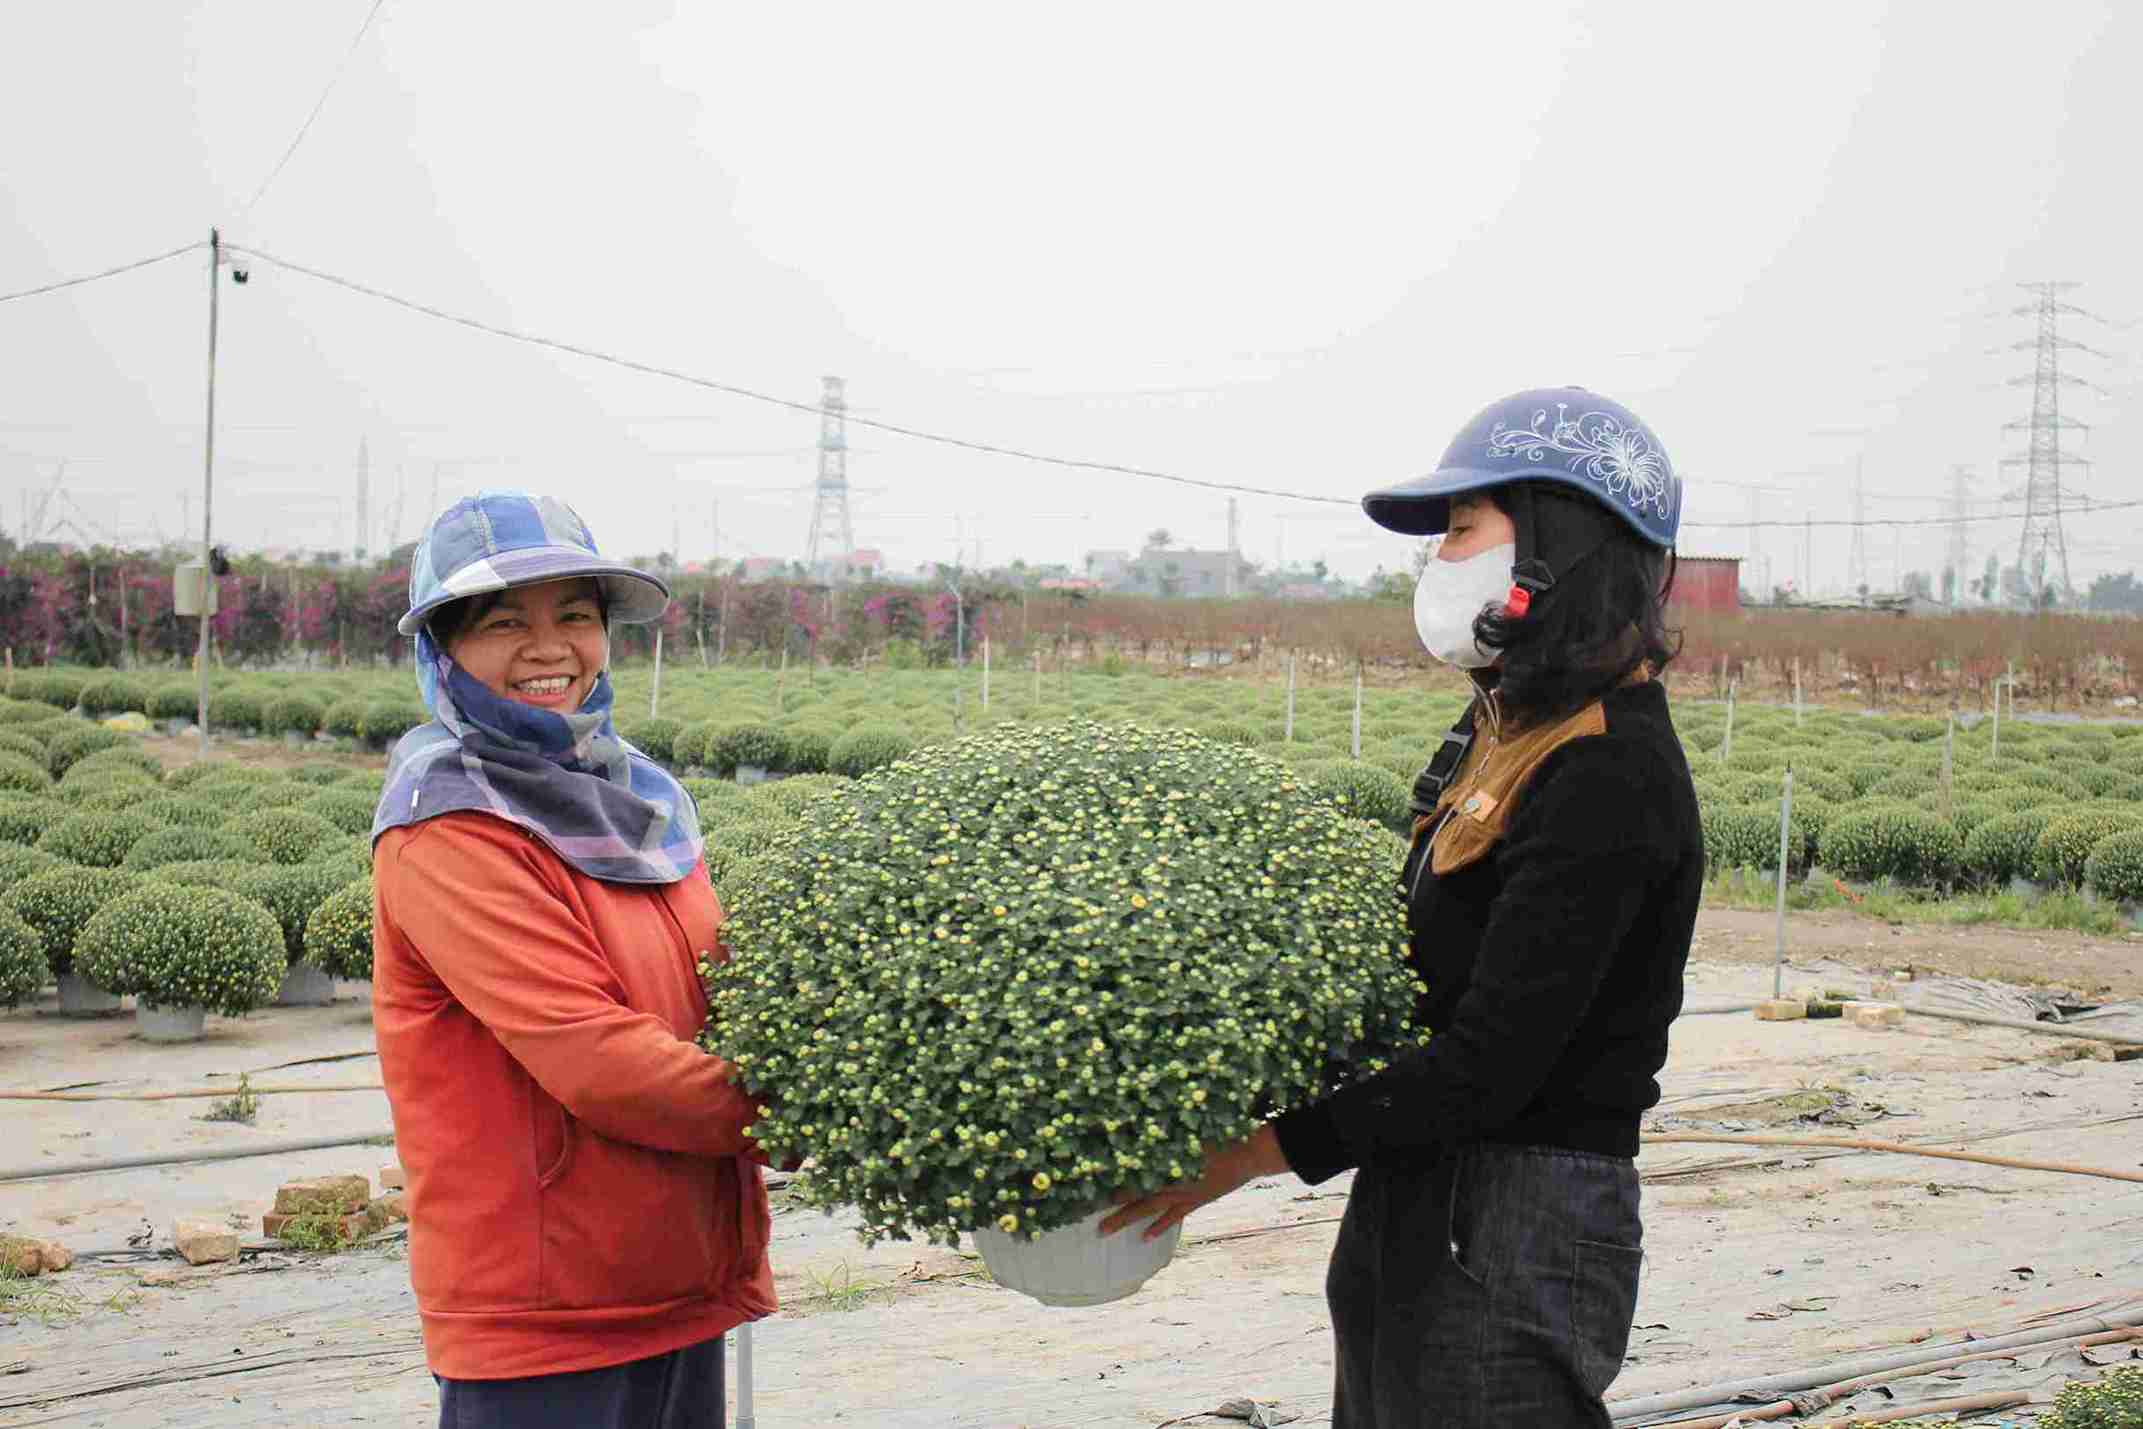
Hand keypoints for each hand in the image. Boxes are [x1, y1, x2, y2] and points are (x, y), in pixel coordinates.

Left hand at [1097, 1125, 1290, 1241]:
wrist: (1248, 1155)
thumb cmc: (1218, 1137)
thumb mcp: (1189, 1129)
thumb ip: (1161, 1130)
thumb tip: (1134, 1122)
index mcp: (1166, 1166)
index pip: (1130, 1176)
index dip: (1108, 1181)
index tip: (1085, 1185)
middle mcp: (1170, 1184)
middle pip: (1134, 1198)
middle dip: (1111, 1208)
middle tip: (1087, 1217)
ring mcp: (1182, 1195)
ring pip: (1148, 1210)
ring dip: (1127, 1219)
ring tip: (1104, 1229)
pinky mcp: (1195, 1201)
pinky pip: (1173, 1216)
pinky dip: (1160, 1226)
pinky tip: (1146, 1236)